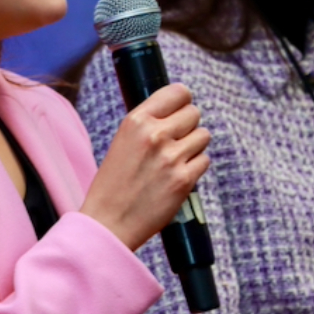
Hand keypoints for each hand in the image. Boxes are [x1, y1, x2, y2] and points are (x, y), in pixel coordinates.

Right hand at [80, 83, 209, 250]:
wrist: (108, 222)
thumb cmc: (114, 182)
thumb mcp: (123, 140)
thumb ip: (149, 122)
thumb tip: (179, 109)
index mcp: (136, 120)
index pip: (178, 92)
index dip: (182, 101)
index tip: (180, 111)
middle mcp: (154, 134)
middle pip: (194, 113)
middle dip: (188, 126)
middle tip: (174, 143)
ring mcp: (171, 157)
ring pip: (203, 136)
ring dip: (193, 147)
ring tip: (174, 161)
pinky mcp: (184, 180)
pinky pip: (204, 161)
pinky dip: (195, 168)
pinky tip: (176, 177)